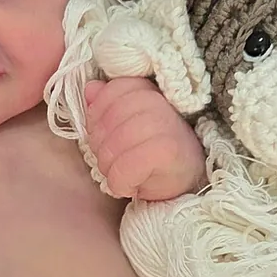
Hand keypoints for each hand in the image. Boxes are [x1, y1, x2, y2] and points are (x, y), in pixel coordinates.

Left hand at [85, 77, 205, 201]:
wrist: (186, 184)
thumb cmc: (155, 155)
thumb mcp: (128, 126)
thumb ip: (108, 105)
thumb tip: (90, 89)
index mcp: (150, 92)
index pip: (113, 90)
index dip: (98, 115)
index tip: (104, 136)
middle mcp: (161, 104)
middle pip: (110, 118)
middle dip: (100, 144)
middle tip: (110, 161)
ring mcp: (167, 125)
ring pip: (114, 143)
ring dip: (108, 166)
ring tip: (119, 176)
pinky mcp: (168, 151)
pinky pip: (125, 165)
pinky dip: (120, 181)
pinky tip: (129, 186)